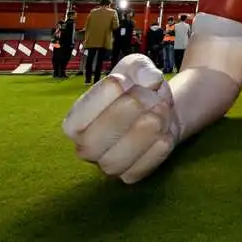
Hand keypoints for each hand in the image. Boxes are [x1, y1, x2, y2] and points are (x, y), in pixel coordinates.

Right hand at [62, 54, 180, 183]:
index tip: (125, 80)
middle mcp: (86, 147)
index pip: (76, 118)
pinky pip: (139, 171)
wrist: (162, 107)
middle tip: (148, 97)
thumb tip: (149, 80)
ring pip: (114, 162)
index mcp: (75, 121)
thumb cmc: (139, 88)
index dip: (103, 96)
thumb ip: (139, 67)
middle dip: (124, 115)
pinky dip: (156, 151)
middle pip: (91, 144)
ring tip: (161, 110)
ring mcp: (108, 165)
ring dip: (143, 133)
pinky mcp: (131, 175)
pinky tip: (166, 132)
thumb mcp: (135, 67)